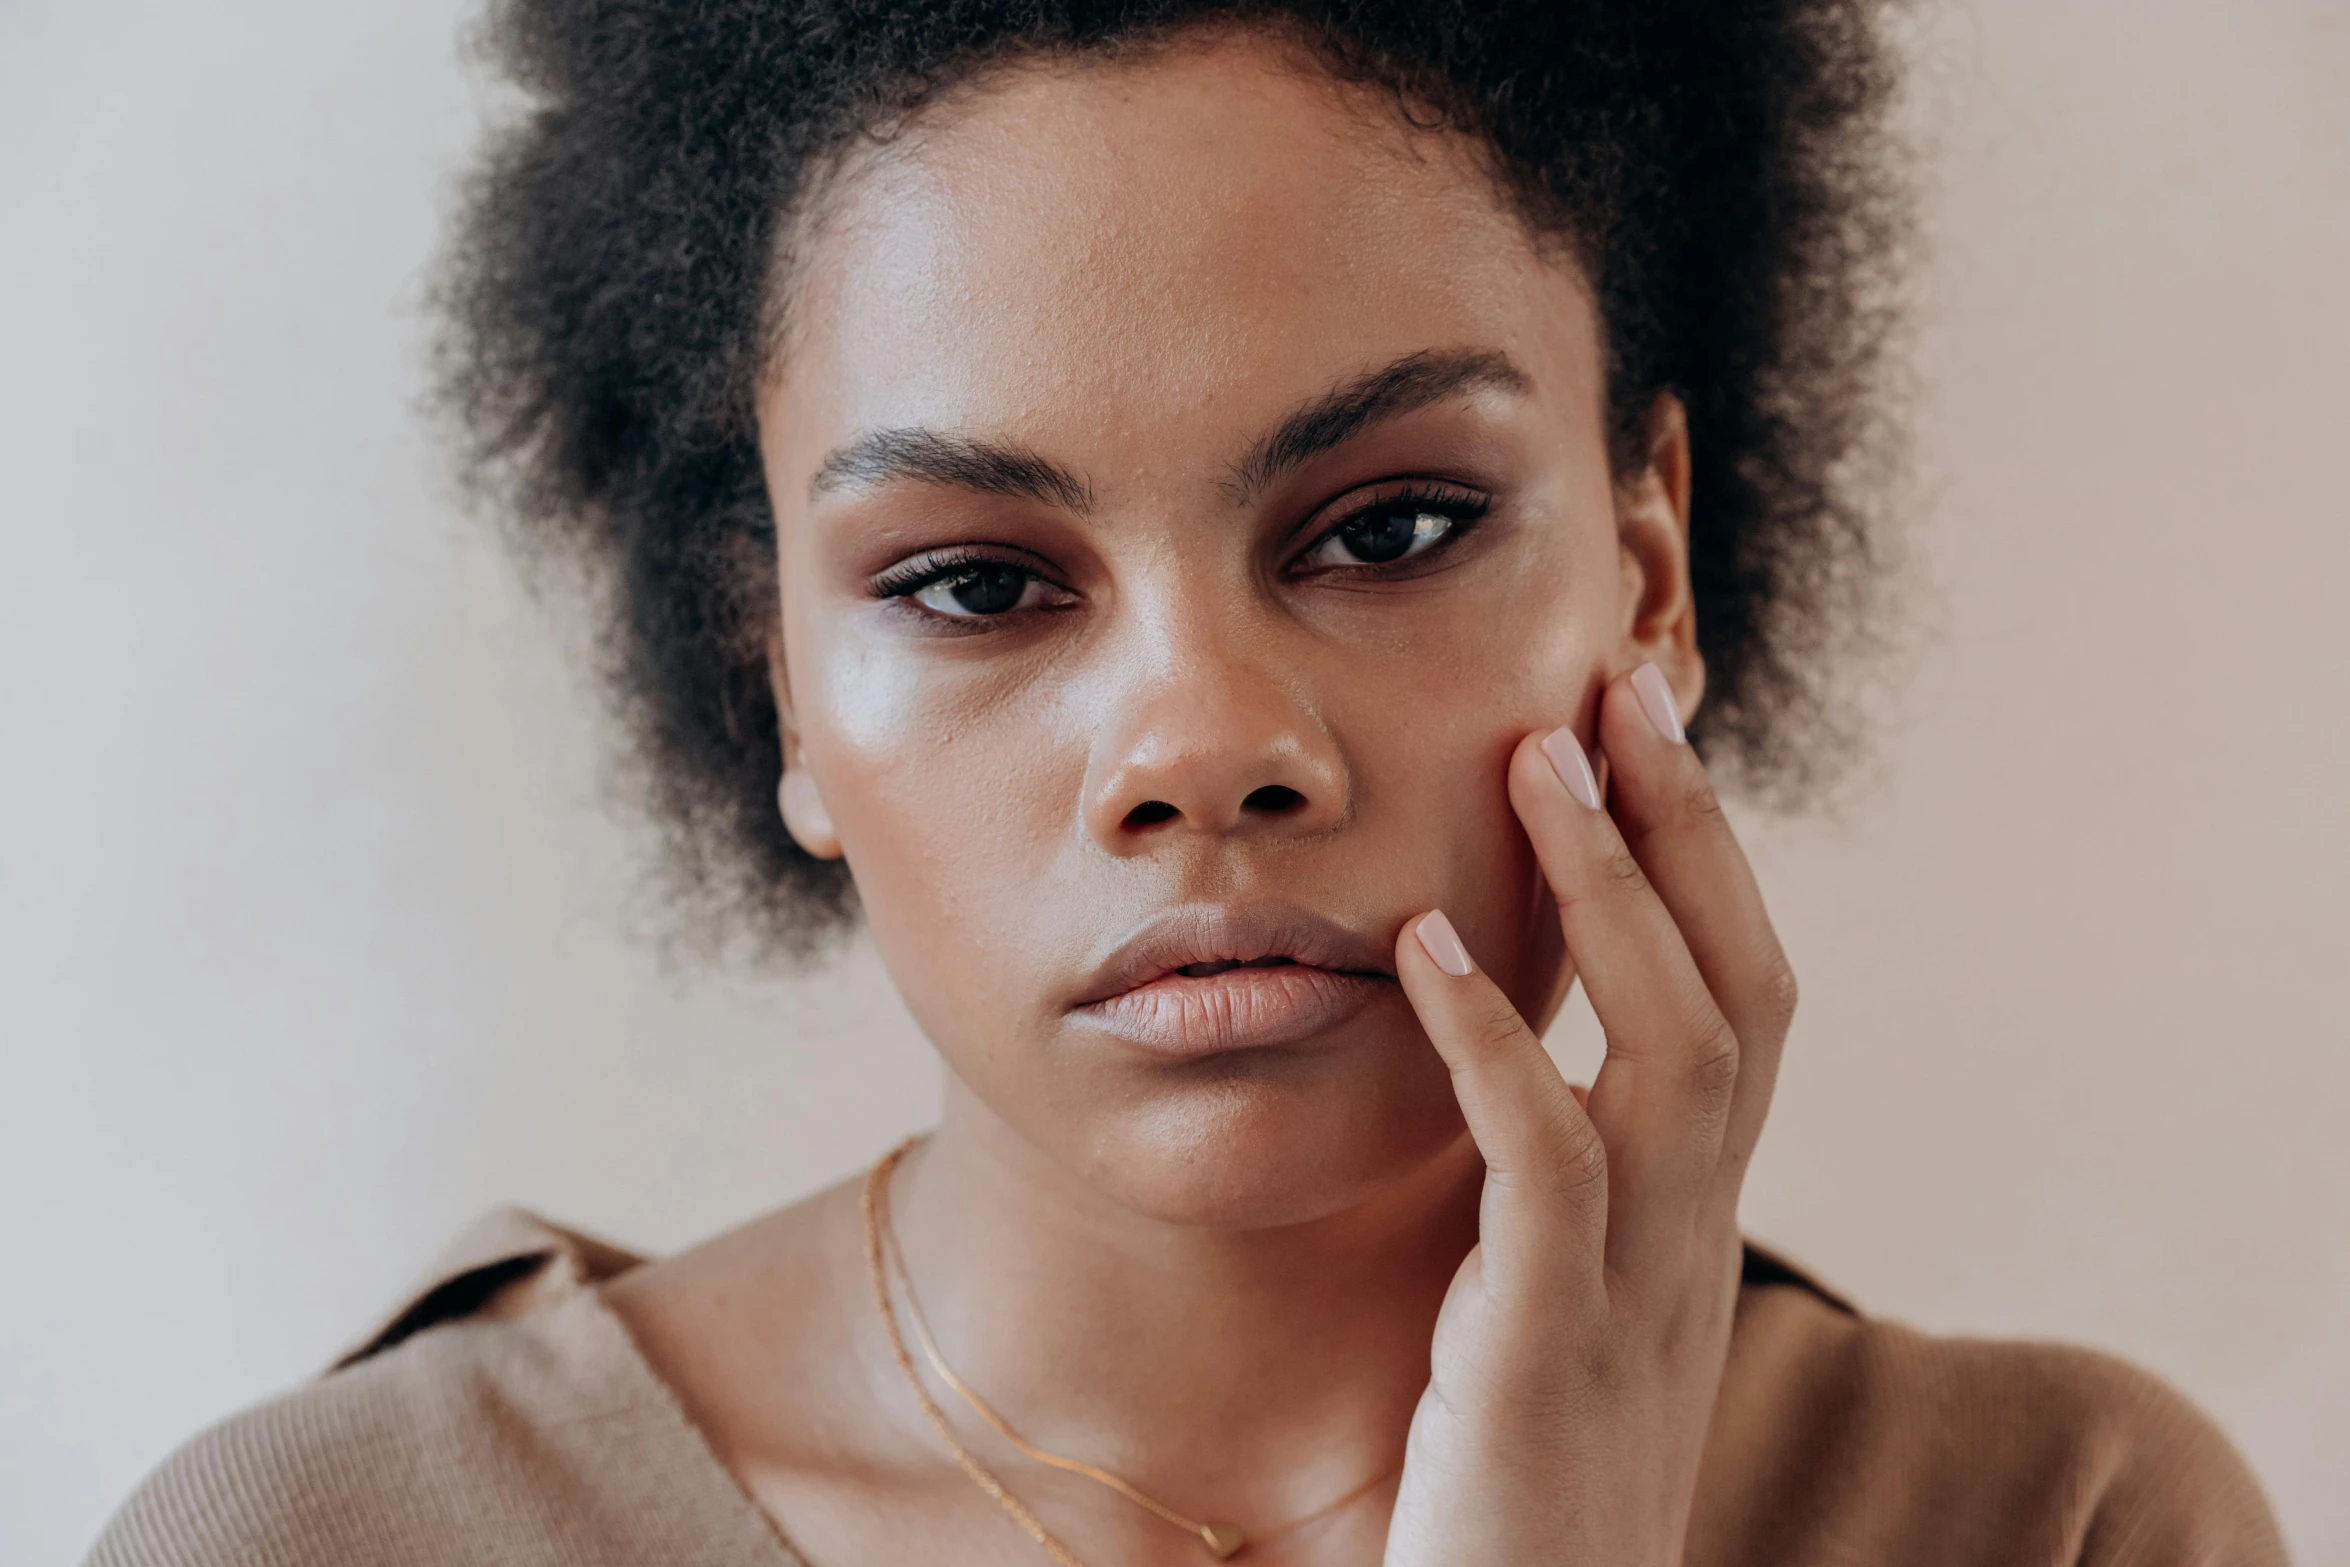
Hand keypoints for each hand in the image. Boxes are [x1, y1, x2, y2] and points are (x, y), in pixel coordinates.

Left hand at [1382, 664, 1796, 1566]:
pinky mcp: (1546, 1356)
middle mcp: (1695, 1243)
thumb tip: (1505, 1076)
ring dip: (1613, 894)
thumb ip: (1548, 1200)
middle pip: (1742, 991)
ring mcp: (1637, 1297)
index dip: (1702, 860)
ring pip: (1679, 1053)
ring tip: (1540, 759)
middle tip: (1616, 683)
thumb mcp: (1544, 1313)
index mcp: (1693, 1225)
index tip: (1638, 729)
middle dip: (1685, 830)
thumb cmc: (1509, 1488)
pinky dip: (1495, 1043)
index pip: (1738, 1004)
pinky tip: (1429, 946)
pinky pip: (1546, 1167)